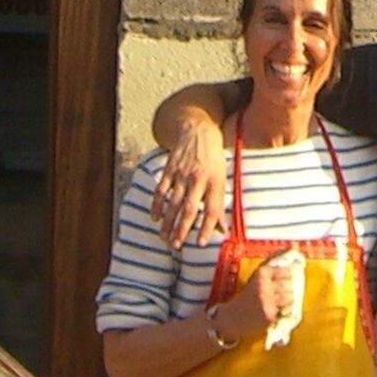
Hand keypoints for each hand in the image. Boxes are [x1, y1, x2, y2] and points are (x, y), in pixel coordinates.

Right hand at [153, 105, 233, 247]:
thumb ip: (219, 204)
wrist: (198, 131)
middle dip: (182, 229)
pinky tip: (155, 218)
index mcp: (215, 182)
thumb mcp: (221, 178)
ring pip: (173, 203)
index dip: (207, 227)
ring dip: (168, 222)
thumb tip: (222, 230)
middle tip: (176, 246)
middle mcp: (199, 179)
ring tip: (164, 238)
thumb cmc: (213, 159)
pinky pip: (161, 190)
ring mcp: (182, 174)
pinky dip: (157, 205)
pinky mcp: (170, 169)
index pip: (212, 209)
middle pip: (189, 209)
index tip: (201, 243)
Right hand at [215, 251, 302, 345]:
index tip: (279, 281)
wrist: (232, 318)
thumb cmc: (248, 293)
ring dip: (286, 301)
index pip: (287, 271)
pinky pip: (286, 310)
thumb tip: (294, 244)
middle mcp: (264, 286)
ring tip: (276, 303)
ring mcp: (267, 301)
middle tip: (276, 294)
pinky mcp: (269, 315)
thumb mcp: (258, 274)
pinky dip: (283, 311)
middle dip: (286, 289)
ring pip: (290, 297)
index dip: (285, 277)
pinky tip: (274, 311)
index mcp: (261, 273)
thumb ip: (275, 258)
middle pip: (290, 284)